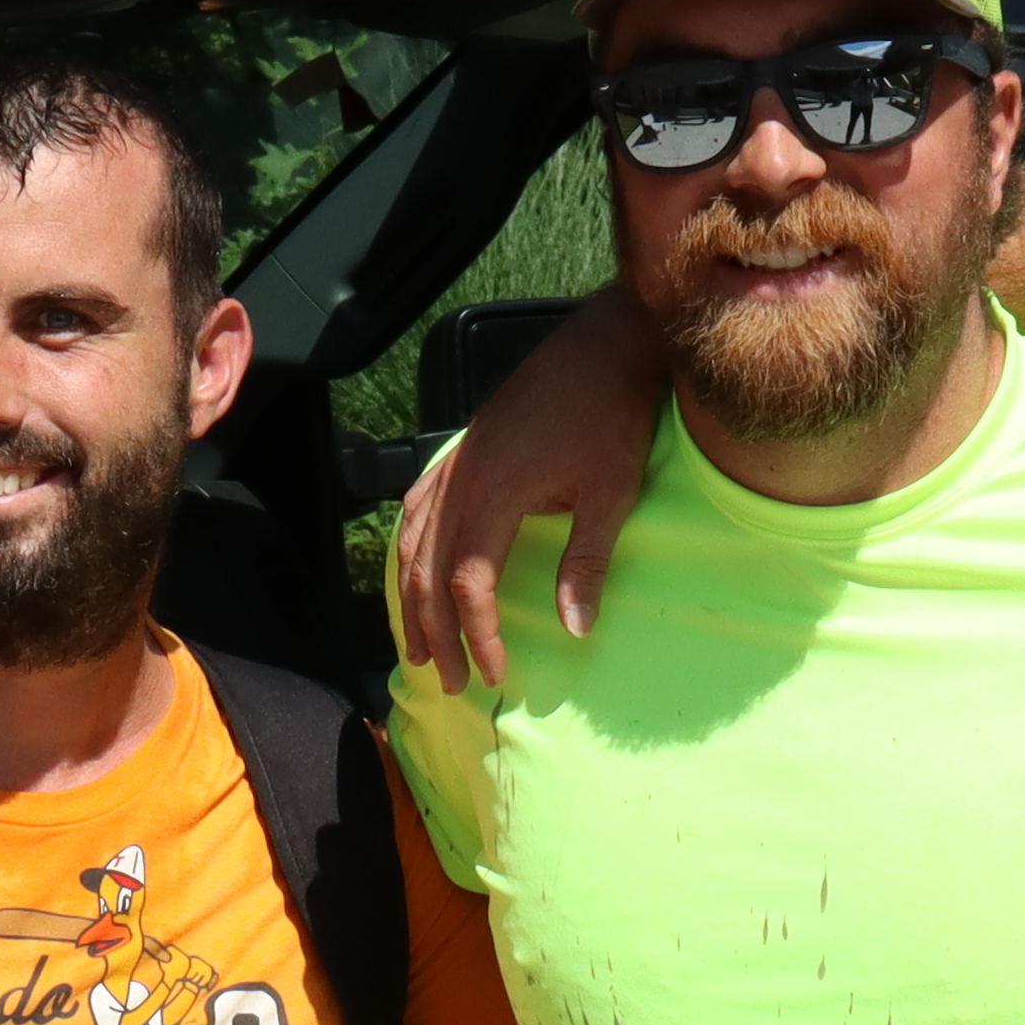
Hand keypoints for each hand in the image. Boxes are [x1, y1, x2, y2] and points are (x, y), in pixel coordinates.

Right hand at [392, 286, 666, 688]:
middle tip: (450, 679)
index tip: (494, 673)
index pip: (468, 583)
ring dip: (412, 597)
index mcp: (494, 495)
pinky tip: (414, 567)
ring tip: (418, 643)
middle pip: (428, 571)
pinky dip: (410, 545)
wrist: (605, 344)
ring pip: (414, 541)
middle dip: (435, 631)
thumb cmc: (614, 416)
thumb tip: (574, 630)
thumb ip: (587, 563)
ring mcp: (457, 462)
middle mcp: (462, 480)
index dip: (477, 633)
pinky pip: (419, 505)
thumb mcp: (610, 494)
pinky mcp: (464, 449)